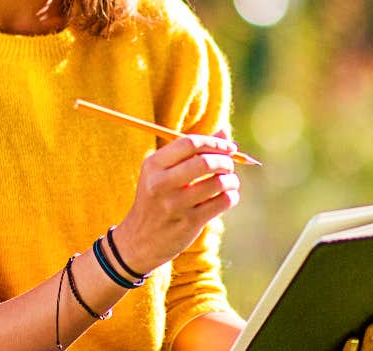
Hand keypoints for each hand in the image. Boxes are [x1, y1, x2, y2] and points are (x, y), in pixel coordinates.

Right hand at [113, 131, 241, 273]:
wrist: (140, 239)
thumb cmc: (157, 198)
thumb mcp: (162, 172)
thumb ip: (191, 151)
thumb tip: (224, 132)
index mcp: (153, 165)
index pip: (189, 143)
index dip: (214, 142)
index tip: (228, 146)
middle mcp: (161, 183)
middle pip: (205, 162)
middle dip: (225, 161)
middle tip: (229, 164)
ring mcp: (175, 204)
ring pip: (218, 183)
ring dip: (232, 180)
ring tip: (230, 181)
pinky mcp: (189, 223)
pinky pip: (223, 202)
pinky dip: (231, 196)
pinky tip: (227, 196)